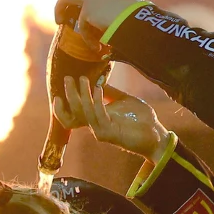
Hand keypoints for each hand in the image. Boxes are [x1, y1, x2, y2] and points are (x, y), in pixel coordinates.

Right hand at [54, 75, 168, 158]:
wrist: (155, 134)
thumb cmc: (140, 118)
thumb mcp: (123, 101)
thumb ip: (110, 93)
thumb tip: (98, 80)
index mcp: (97, 119)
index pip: (72, 117)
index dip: (62, 108)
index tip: (58, 92)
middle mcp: (96, 126)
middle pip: (74, 113)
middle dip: (70, 95)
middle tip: (68, 78)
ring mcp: (101, 131)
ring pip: (84, 113)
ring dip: (82, 95)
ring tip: (83, 79)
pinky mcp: (109, 134)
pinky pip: (99, 115)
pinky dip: (97, 101)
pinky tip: (98, 89)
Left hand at [56, 0, 144, 41]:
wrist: (140, 21)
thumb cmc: (142, 18)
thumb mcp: (131, 7)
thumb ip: (121, 8)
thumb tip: (121, 23)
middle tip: (63, 0)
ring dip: (59, 7)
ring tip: (59, 20)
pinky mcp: (88, 9)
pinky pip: (81, 24)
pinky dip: (86, 36)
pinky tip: (94, 46)